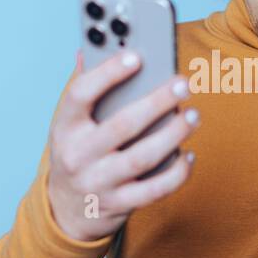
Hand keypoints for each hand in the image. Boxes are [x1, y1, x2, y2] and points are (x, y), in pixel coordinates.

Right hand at [45, 49, 198, 241]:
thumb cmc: (77, 151)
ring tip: (193, 116)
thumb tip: (90, 46)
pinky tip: (189, 154)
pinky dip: (176, 172)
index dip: (107, 73)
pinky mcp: (119, 205)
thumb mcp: (70, 122)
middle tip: (183, 83)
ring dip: (173, 135)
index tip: (137, 56)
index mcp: (64, 127)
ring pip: (142, 158)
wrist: (66, 210)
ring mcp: (98, 183)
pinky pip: (155, 190)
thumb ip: (82, 87)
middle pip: (122, 126)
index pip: (80, 95)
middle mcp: (78, 156)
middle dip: (156, 102)